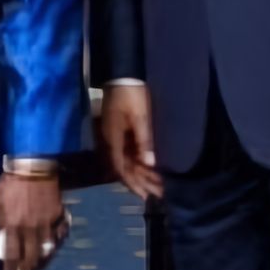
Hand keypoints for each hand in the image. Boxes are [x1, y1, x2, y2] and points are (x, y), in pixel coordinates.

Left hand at [0, 173, 65, 269]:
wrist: (32, 164)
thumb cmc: (10, 182)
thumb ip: (0, 221)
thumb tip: (0, 238)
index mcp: (12, 224)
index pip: (10, 254)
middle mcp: (29, 227)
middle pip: (30, 257)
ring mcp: (46, 222)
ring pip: (45, 249)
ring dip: (41, 264)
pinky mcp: (57, 215)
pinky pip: (58, 235)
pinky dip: (55, 245)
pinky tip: (52, 251)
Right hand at [100, 85, 162, 199]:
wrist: (123, 72)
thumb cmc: (132, 93)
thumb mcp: (140, 116)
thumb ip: (144, 140)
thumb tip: (150, 163)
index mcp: (113, 138)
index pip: (121, 168)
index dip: (133, 183)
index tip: (146, 196)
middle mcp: (111, 140)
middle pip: (124, 168)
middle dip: (141, 182)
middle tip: (158, 195)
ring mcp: (115, 136)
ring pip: (127, 162)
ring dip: (141, 174)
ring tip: (157, 186)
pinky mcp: (120, 130)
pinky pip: (129, 152)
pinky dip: (139, 163)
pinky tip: (149, 168)